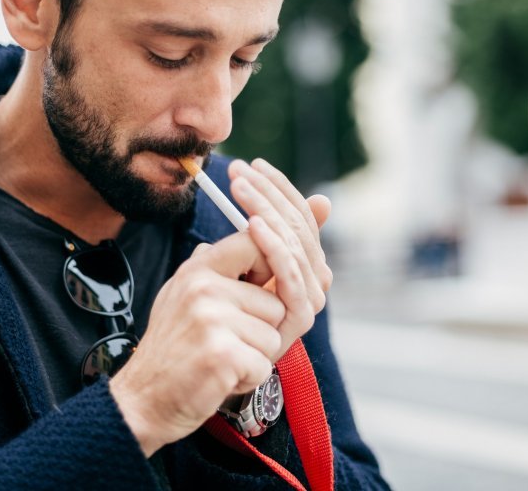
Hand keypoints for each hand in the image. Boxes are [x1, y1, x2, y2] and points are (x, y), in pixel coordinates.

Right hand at [110, 230, 289, 456]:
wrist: (143, 399)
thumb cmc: (175, 349)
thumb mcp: (187, 294)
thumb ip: (222, 268)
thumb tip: (255, 230)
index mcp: (199, 268)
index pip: (257, 244)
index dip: (272, 268)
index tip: (260, 290)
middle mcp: (204, 287)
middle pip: (276, 303)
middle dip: (262, 331)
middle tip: (229, 343)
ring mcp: (212, 319)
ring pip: (273, 336)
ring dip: (255, 356)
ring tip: (222, 360)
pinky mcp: (221, 353)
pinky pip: (264, 364)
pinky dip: (249, 378)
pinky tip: (221, 377)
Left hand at [228, 158, 332, 362]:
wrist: (204, 363)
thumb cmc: (219, 308)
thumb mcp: (242, 262)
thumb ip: (273, 233)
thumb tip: (323, 201)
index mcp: (304, 261)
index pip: (300, 215)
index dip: (278, 187)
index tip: (253, 164)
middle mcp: (313, 277)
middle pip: (298, 226)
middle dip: (268, 194)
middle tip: (238, 172)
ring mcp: (310, 298)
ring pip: (294, 245)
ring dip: (266, 211)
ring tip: (240, 190)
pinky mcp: (301, 317)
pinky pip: (289, 274)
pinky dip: (273, 246)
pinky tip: (252, 225)